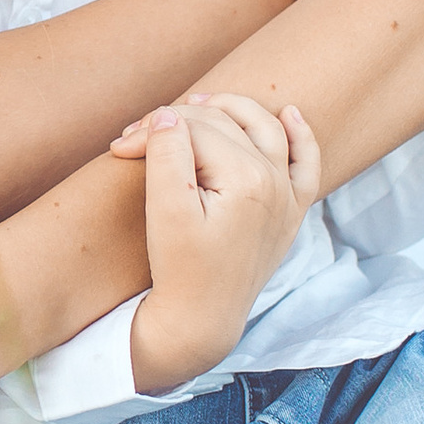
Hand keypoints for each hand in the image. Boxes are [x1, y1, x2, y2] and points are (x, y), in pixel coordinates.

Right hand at [130, 93, 322, 395]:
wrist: (202, 319)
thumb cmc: (180, 268)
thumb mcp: (165, 211)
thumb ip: (166, 155)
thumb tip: (166, 115)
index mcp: (246, 177)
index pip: (194, 129)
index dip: (151, 130)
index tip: (117, 149)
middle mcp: (275, 180)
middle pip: (224, 124)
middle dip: (176, 121)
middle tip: (134, 137)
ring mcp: (287, 196)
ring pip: (264, 128)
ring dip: (232, 110)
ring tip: (197, 104)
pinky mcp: (290, 212)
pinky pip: (306, 163)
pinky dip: (300, 135)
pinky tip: (288, 113)